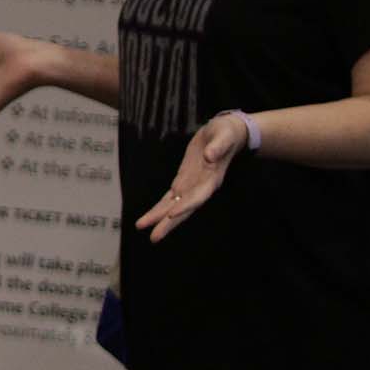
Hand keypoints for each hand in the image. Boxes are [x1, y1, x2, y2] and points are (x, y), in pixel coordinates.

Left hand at [138, 111, 249, 242]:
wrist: (226, 132)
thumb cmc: (226, 133)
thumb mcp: (223, 134)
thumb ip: (218, 146)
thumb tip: (210, 155)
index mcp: (212, 178)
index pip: (198, 196)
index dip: (186, 206)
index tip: (172, 215)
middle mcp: (201, 186)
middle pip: (184, 208)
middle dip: (168, 223)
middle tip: (154, 238)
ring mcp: (192, 184)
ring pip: (174, 205)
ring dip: (159, 218)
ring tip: (142, 228)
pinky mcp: (184, 179)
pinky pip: (170, 196)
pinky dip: (160, 206)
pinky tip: (150, 217)